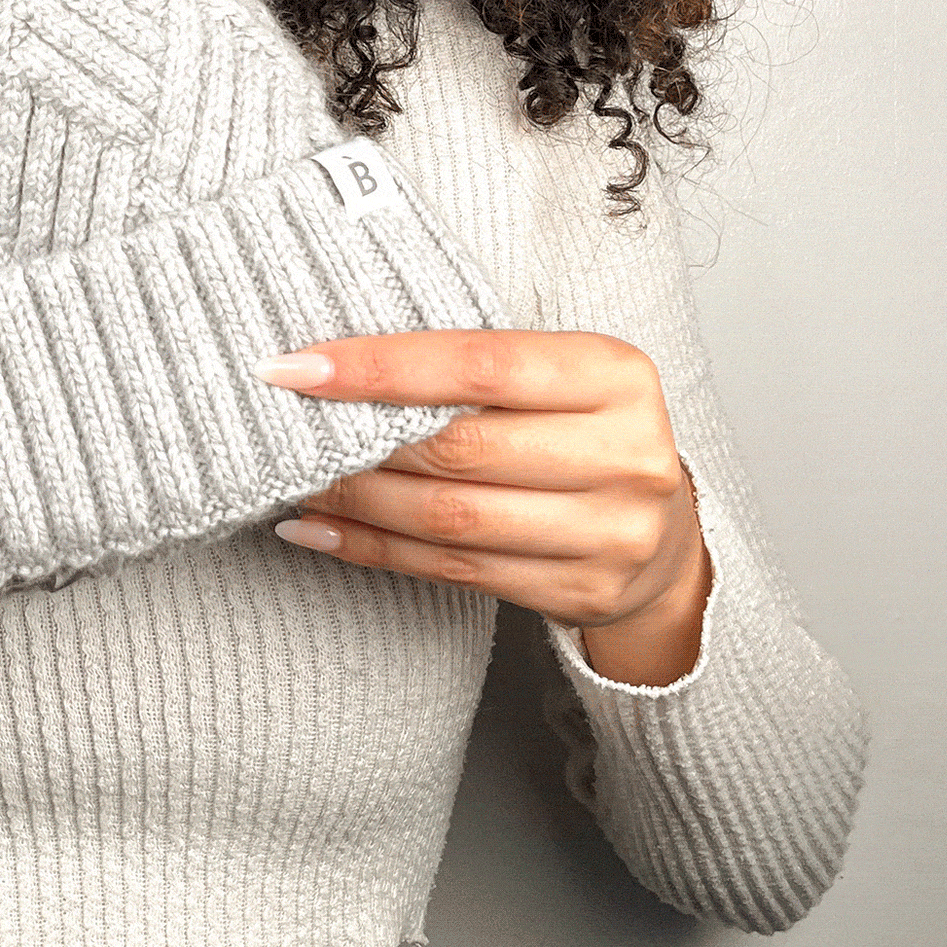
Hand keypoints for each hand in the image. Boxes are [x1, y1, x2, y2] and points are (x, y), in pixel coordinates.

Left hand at [254, 330, 711, 685]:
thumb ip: (472, 364)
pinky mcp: (582, 590)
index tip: (296, 367)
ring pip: (450, 518)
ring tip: (290, 476)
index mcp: (614, 374)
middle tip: (281, 424)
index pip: (478, 363)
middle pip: (460, 448)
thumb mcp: (555, 374)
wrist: (665, 533)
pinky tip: (317, 527)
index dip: (380, 366)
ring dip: (354, 498)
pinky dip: (372, 549)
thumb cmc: (580, 429)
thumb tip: (336, 356)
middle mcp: (625, 454)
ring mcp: (610, 533)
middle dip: (356, 437)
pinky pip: (453, 570)